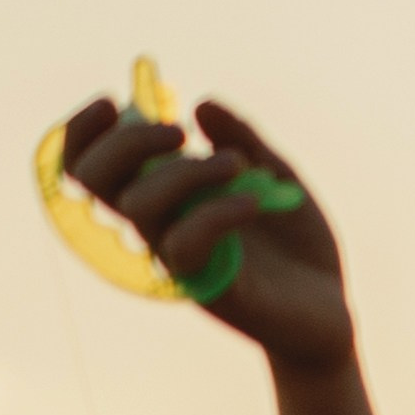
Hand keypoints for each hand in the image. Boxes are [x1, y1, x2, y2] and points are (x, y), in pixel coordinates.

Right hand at [59, 95, 354, 372]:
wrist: (331, 313)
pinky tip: (254, 201)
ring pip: (140, 208)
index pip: (88, 168)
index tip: (111, 101)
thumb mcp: (276, 175)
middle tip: (179, 133)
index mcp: (164, 200)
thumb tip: (200, 105)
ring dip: (185, 172)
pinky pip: (187, 244)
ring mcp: (181, 263)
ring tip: (239, 165)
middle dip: (127, 142)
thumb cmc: (296, 247)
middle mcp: (160, 231)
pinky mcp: (210, 289)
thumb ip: (241, 138)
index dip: (82, 132)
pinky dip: (215, 210)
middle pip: (97, 182)